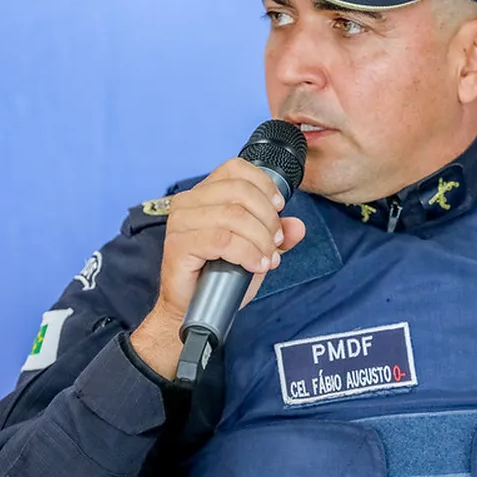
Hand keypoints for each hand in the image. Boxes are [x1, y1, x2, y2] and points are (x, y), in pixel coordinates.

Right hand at [130, 158, 305, 378]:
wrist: (192, 308)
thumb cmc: (219, 275)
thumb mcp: (256, 249)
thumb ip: (276, 234)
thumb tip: (297, 226)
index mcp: (205, 193)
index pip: (236, 168)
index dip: (264, 185)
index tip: (279, 209)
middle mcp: (189, 201)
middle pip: (239, 192)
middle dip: (267, 217)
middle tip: (276, 241)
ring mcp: (181, 222)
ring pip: (233, 216)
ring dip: (260, 238)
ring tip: (267, 257)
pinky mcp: (179, 244)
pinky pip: (222, 240)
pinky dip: (247, 253)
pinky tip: (256, 264)